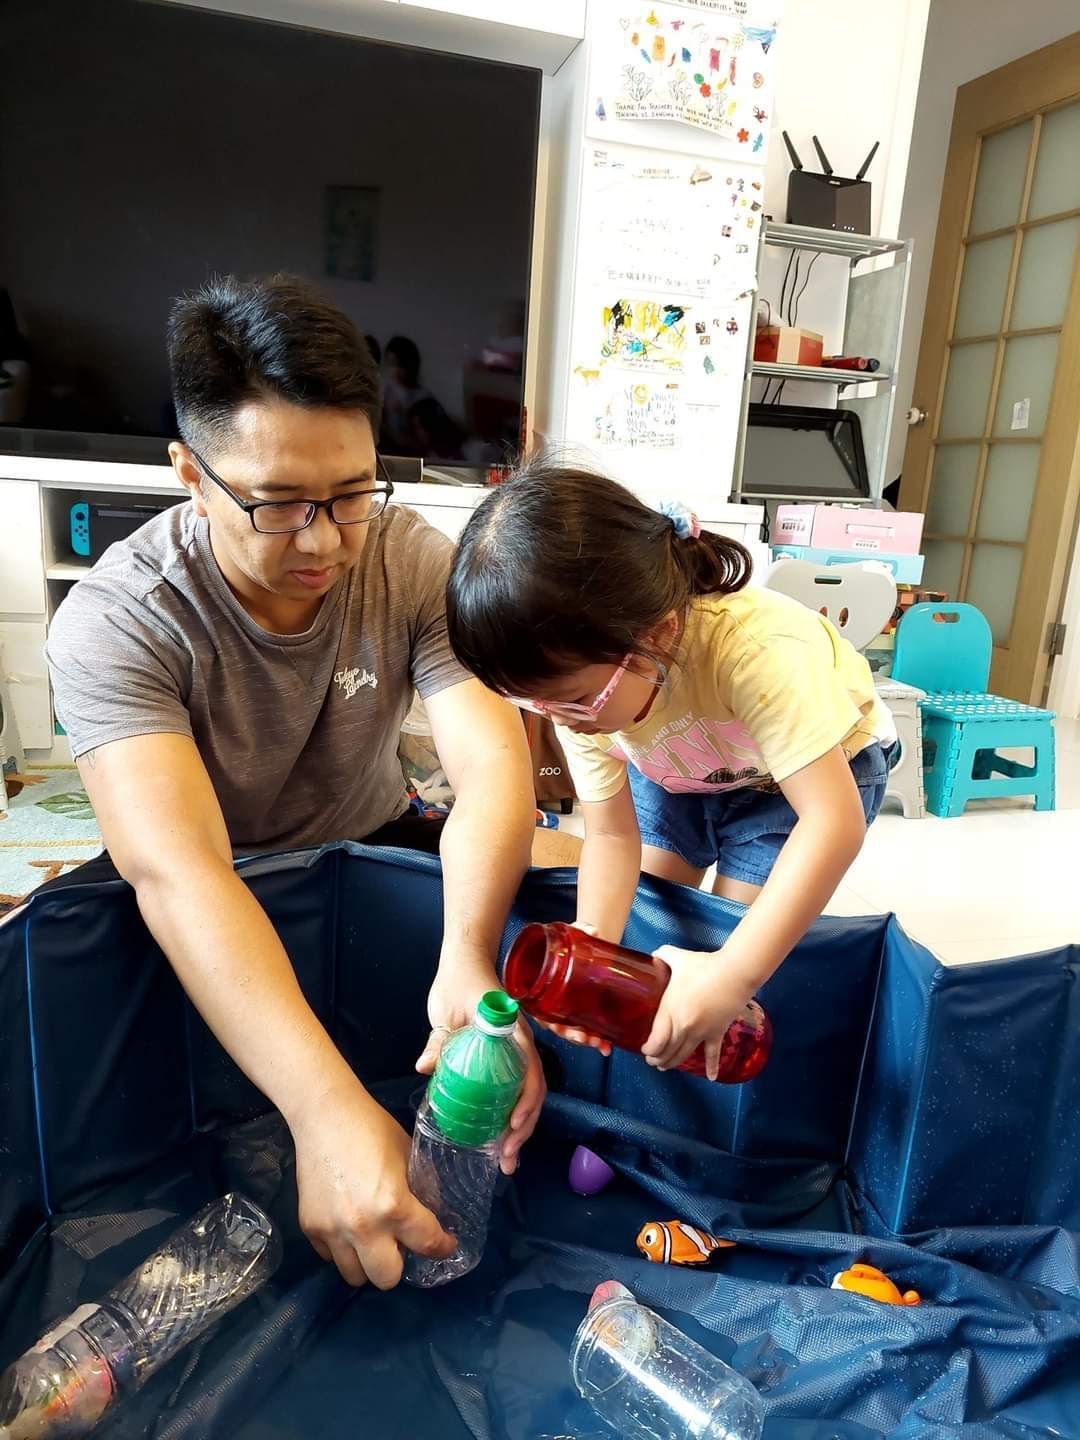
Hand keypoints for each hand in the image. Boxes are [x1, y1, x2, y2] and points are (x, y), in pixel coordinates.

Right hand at [290, 1076, 455, 1287]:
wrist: (325, 1115)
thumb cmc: (373, 1129)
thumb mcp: (409, 1155)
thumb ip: (423, 1188)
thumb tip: (435, 1212)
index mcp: (394, 1206)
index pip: (427, 1244)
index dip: (442, 1248)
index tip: (445, 1246)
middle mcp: (363, 1227)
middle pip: (386, 1279)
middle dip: (399, 1265)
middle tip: (401, 1245)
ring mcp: (332, 1231)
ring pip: (354, 1276)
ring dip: (367, 1262)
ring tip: (372, 1239)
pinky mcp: (309, 1228)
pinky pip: (330, 1256)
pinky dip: (342, 1249)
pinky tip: (347, 1226)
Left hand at [419, 949, 546, 1175]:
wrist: (466, 961)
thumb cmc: (459, 981)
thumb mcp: (446, 1010)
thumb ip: (440, 1038)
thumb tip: (424, 1067)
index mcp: (512, 1032)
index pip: (529, 1070)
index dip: (525, 1100)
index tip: (512, 1126)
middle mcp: (520, 1045)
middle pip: (533, 1091)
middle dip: (524, 1128)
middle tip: (506, 1158)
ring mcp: (515, 1052)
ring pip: (527, 1095)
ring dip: (520, 1129)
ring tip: (506, 1160)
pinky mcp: (505, 1058)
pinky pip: (515, 1090)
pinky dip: (511, 1116)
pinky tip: (500, 1139)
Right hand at [538, 921, 611, 1056]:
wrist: (589, 945)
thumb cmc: (573, 942)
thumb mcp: (574, 933)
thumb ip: (580, 928)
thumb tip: (593, 930)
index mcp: (544, 988)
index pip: (541, 1010)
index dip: (549, 1021)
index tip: (559, 1026)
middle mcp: (556, 1002)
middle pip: (560, 1026)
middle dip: (572, 1035)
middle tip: (584, 1037)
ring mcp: (572, 1008)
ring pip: (576, 1031)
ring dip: (587, 1040)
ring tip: (600, 1043)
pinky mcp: (588, 1011)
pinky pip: (591, 1029)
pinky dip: (599, 1040)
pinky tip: (607, 1046)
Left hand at [643, 945, 756, 1080]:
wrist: (733, 973)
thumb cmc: (704, 965)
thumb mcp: (678, 957)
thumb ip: (663, 955)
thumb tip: (654, 953)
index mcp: (670, 1011)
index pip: (656, 1041)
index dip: (649, 1049)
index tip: (644, 1049)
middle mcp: (684, 1027)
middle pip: (667, 1051)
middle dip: (657, 1058)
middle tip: (652, 1060)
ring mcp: (701, 1032)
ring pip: (684, 1055)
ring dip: (673, 1063)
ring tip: (666, 1066)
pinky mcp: (717, 1032)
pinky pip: (713, 1054)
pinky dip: (712, 1067)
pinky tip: (711, 1077)